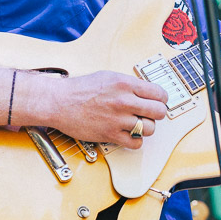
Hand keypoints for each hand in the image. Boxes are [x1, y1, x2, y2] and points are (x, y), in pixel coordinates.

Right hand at [40, 70, 168, 147]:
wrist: (59, 102)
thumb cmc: (81, 89)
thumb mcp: (109, 76)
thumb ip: (129, 84)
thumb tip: (147, 91)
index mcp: (125, 83)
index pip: (159, 94)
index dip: (161, 99)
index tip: (157, 101)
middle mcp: (124, 101)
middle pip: (159, 112)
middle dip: (156, 114)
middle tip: (149, 114)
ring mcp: (118, 119)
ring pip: (150, 129)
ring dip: (146, 128)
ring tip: (137, 124)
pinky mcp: (110, 135)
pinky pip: (136, 143)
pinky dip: (135, 141)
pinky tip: (128, 134)